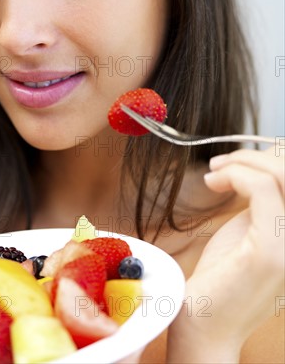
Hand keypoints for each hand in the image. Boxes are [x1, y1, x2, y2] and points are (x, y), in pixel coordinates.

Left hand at [167, 145, 283, 362]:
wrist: (202, 323)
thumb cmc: (222, 277)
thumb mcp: (251, 229)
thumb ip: (265, 200)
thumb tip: (263, 161)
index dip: (276, 158)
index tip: (239, 160)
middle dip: (258, 156)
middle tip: (222, 163)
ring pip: (283, 173)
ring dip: (244, 161)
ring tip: (216, 171)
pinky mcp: (272, 250)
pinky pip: (262, 189)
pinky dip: (236, 174)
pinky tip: (213, 181)